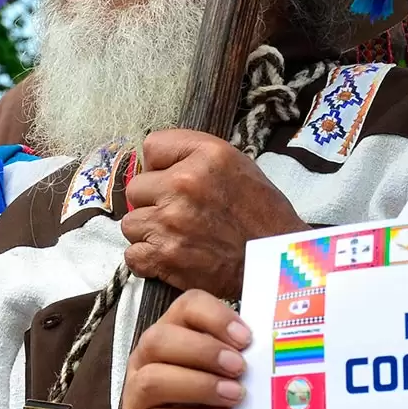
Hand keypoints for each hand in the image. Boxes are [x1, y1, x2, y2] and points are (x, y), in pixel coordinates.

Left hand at [121, 130, 306, 298]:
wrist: (276, 261)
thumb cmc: (260, 214)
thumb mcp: (236, 163)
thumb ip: (193, 155)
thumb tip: (151, 163)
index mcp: (206, 156)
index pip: (152, 147)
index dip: (162, 166)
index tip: (174, 181)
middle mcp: (184, 184)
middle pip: (136, 188)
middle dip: (153, 202)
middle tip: (179, 214)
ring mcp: (171, 222)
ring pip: (131, 223)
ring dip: (149, 232)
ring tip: (177, 237)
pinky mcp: (166, 256)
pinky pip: (133, 254)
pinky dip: (147, 259)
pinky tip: (170, 256)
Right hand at [121, 290, 249, 408]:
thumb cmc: (228, 408)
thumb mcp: (237, 376)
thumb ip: (243, 355)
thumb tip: (266, 344)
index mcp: (172, 333)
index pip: (185, 306)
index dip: (215, 317)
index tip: (246, 338)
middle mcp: (146, 359)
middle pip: (159, 339)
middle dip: (204, 351)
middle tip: (239, 368)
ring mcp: (135, 396)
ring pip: (152, 380)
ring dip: (199, 386)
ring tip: (234, 396)